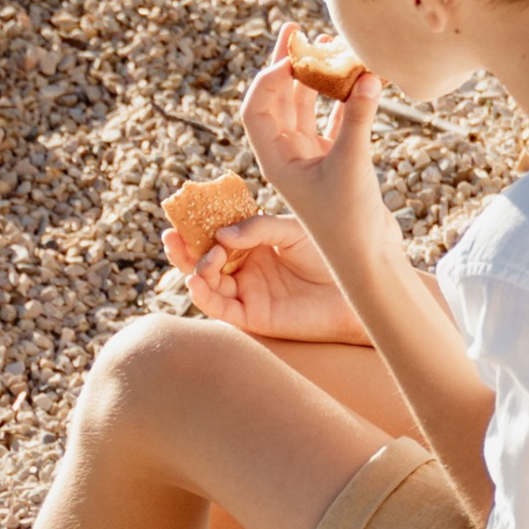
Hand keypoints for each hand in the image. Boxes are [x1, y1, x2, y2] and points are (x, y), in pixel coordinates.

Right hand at [167, 205, 362, 345]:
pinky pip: (219, 307)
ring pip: (206, 282)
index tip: (180, 213)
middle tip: (172, 235)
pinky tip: (196, 281)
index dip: (197, 225)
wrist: (357, 287)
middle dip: (184, 248)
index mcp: (254, 243)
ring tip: (204, 258)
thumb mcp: (292, 230)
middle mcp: (246, 267)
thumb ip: (258, 228)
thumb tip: (220, 235)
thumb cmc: (331, 254)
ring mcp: (247, 291)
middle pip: (203, 258)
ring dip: (196, 269)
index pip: (216, 233)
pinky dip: (203, 295)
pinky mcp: (252, 316)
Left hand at [238, 37, 386, 247]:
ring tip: (328, 46)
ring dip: (314, 77)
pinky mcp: (334, 160)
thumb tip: (368, 75)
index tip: (297, 56)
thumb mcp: (352, 164)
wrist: (366, 258)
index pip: (257, 107)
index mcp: (275, 158)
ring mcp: (309, 157)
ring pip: (304, 106)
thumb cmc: (348, 220)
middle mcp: (286, 154)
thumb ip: (358, 118)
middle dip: (285, 64)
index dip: (271, 78)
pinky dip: (342, 98)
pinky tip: (358, 78)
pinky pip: (331, 119)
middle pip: (276, 99)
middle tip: (295, 29)